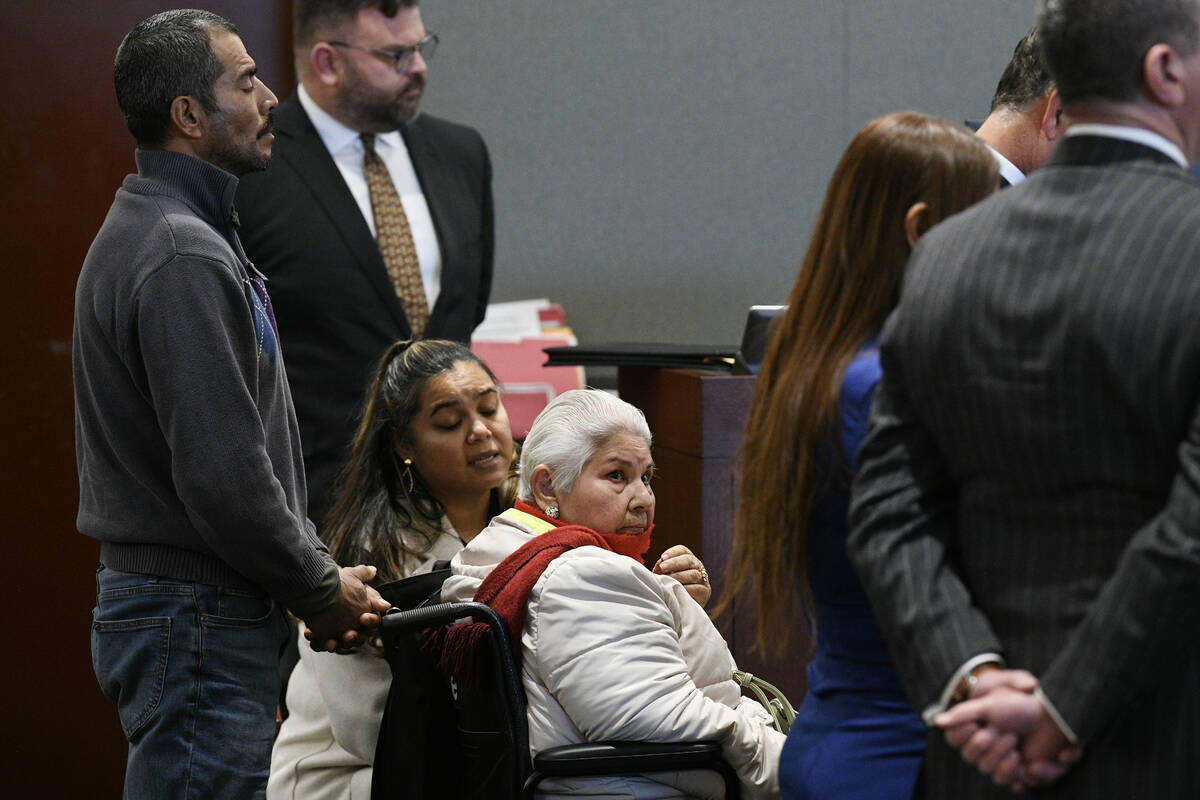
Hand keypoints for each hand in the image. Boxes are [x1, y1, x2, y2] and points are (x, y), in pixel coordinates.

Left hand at [302, 564, 390, 652]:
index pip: (373, 621)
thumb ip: (364, 574)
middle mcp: (352, 624)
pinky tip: (311, 634)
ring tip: (330, 642)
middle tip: (348, 634)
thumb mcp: (351, 575)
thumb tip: (373, 571)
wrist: (315, 585)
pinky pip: (321, 644)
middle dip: (354, 637)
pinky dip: (317, 643)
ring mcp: (338, 631)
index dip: (371, 621)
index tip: (364, 617)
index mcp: (364, 612)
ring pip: (341, 645)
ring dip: (336, 645)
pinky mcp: (322, 636)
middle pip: (359, 638)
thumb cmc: (336, 582)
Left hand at [652, 545, 710, 606]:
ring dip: (678, 577)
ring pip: (694, 574)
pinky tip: (676, 591)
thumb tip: (661, 563)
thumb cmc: (668, 590)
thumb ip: (661, 569)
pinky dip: (686, 589)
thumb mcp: (663, 577)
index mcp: (687, 560)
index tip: (662, 557)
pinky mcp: (705, 592)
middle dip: (674, 563)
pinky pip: (697, 588)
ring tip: (666, 581)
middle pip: (689, 560)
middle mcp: (698, 567)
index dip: (673, 552)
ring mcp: (703, 580)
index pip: (682, 550)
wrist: (677, 611)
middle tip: (662, 567)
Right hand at [936, 681, 1080, 791]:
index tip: (979, 726)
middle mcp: (987, 747)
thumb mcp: (988, 705)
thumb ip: (962, 713)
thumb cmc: (1018, 705)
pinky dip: (1023, 774)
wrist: (1051, 716)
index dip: (968, 737)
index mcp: (975, 729)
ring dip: (1004, 760)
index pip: (956, 742)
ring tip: (1017, 745)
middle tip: (1008, 733)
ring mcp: (1004, 761)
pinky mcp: (1023, 773)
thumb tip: (936, 721)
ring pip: (992, 773)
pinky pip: (1013, 784)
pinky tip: (1032, 764)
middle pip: (973, 760)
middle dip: (990, 746)